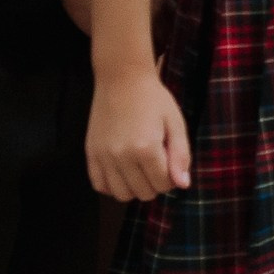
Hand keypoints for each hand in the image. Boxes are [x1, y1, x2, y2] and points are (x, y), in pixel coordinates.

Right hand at [85, 63, 190, 201]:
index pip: (163, 184)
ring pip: (121, 194)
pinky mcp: (90, 154)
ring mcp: (103, 156)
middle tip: (158, 165)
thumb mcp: (175, 122)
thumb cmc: (154, 99)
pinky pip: (99, 185)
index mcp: (146, 148)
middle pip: (143, 192)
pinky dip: (113, 186)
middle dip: (156, 184)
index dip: (172, 179)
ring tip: (141, 170)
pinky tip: (123, 172)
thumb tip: (183, 185)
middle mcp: (122, 156)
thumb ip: (180, 155)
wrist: (122, 79)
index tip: (172, 164)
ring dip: (135, 188)